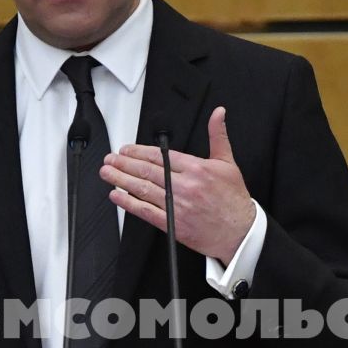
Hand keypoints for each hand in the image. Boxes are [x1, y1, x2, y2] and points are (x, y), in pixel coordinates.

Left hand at [100, 106, 255, 262]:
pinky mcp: (173, 224)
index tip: (126, 150)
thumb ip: (218, 136)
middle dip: (124, 164)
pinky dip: (129, 203)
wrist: (240, 233)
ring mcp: (177, 205)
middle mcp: (184, 186)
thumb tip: (218, 114)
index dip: (139, 152)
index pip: (161, 156)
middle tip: (110, 159)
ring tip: (107, 173)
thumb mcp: (228, 163)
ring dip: (121, 180)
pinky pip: (146, 211)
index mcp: (197, 169)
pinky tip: (117, 196)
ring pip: (143, 189)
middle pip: (147, 171)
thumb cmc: (234, 200)